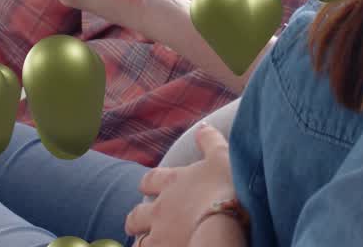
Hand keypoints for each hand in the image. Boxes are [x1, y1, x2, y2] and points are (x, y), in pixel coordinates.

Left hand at [124, 123, 237, 245]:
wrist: (223, 226)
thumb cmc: (226, 188)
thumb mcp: (222, 156)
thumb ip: (210, 140)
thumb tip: (201, 126)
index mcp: (172, 182)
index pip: (150, 180)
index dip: (148, 184)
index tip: (148, 187)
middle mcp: (160, 208)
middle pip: (136, 215)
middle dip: (136, 219)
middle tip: (138, 222)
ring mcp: (159, 234)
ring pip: (140, 241)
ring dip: (143, 242)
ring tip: (151, 244)